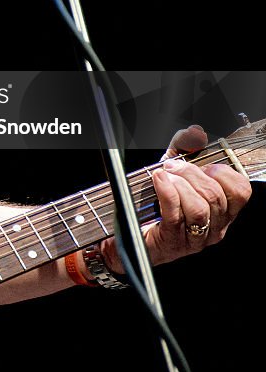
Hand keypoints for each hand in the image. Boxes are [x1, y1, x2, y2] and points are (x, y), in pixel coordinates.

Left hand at [101, 125, 251, 271]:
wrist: (130, 232)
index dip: (224, 173)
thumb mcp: (173, 171)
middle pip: (215, 196)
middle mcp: (214, 226)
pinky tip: (158, 180)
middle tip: (172, 166)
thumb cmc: (156, 202)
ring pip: (199, 207)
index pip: (241, 191)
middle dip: (192, 174)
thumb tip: (195, 132)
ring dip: (180, 184)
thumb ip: (184, 149)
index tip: (204, 165)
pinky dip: (166, 192)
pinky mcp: (173, 240)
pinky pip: (175, 214)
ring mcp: (195, 237)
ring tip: (165, 176)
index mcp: (222, 211)